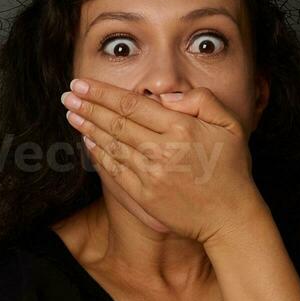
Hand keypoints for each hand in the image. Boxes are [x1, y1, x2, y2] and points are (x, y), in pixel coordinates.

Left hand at [61, 76, 263, 244]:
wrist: (230, 217)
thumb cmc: (232, 170)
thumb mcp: (231, 125)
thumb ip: (202, 101)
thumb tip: (167, 97)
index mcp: (182, 128)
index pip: (133, 105)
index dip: (103, 93)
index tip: (82, 83)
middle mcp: (163, 150)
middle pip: (116, 122)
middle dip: (88, 106)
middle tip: (67, 94)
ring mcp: (151, 174)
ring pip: (112, 144)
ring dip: (88, 127)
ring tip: (72, 112)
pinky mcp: (144, 195)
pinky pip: (115, 170)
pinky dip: (99, 154)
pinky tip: (88, 141)